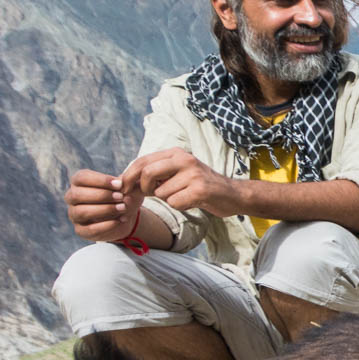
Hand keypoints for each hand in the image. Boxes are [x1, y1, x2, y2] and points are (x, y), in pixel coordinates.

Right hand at [65, 168, 142, 242]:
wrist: (126, 216)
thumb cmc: (123, 196)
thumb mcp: (127, 187)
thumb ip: (125, 182)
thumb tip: (122, 183)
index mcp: (79, 182)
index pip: (81, 178)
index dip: (100, 181)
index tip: (119, 184)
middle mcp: (72, 198)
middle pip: (77, 195)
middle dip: (101, 195)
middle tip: (121, 197)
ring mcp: (74, 215)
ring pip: (81, 212)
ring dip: (104, 210)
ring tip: (123, 208)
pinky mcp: (81, 230)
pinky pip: (89, 229)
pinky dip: (106, 225)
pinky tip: (120, 220)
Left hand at [119, 148, 242, 216]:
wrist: (233, 195)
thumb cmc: (201, 186)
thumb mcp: (178, 172)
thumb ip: (156, 173)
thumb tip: (125, 181)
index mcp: (176, 153)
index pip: (142, 161)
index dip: (128, 176)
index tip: (123, 188)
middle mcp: (185, 159)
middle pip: (147, 173)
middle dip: (143, 188)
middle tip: (149, 195)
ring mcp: (193, 174)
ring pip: (161, 192)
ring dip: (167, 199)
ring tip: (182, 196)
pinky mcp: (200, 190)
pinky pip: (174, 202)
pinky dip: (179, 206)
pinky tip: (191, 202)